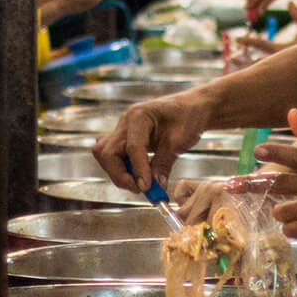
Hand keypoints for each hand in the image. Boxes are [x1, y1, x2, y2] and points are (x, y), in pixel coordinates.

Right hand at [93, 91, 212, 192]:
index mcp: (139, 116)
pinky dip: (121, 168)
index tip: (146, 189)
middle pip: (108, 152)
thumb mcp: (179, 142)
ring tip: (139, 183)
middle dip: (120, 175)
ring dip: (118, 172)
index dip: (138, 171)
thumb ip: (163, 164)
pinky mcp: (124, 138)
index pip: (132, 148)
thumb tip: (155, 188)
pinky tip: (137, 174)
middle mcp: (125, 121)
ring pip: (105, 155)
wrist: (192, 107)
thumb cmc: (188, 117)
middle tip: (140, 189)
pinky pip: (112, 155)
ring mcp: (122, 129)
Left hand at [257, 108, 296, 238]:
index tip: (257, 151)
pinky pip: (291, 231)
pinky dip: (292, 228)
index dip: (275, 152)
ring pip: (281, 211)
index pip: (294, 155)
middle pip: (278, 184)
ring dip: (282, 210)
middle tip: (230, 186)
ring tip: (296, 208)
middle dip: (250, 185)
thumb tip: (291, 111)